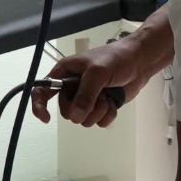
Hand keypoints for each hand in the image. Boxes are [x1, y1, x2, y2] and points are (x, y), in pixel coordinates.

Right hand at [32, 41, 154, 127]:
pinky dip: (107, 115)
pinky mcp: (101, 106)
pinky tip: (113, 102)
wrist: (141, 62)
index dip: (39, 105)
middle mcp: (73, 87)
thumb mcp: (98, 73)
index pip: (42, 90)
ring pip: (83, 119)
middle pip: (66, 111)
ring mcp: (88, 97)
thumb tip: (74, 118)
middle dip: (82, 109)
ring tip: (107, 97)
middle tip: (96, 97)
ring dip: (97, 112)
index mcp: (65, 73)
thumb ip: (85, 95)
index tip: (46, 118)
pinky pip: (98, 121)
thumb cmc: (117, 59)